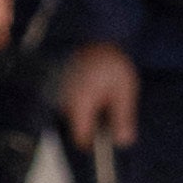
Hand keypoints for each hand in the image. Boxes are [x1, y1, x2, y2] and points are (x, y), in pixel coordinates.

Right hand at [48, 37, 138, 160]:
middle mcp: (63, 103)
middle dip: (94, 128)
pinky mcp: (58, 92)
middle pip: (76, 130)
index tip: (107, 143)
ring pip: (73, 119)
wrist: (95, 37)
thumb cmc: (110, 63)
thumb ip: (123, 116)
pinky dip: (83, 106)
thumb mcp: (124, 90)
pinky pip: (71, 108)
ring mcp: (58, 97)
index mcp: (80, 105)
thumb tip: (123, 142)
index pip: (81, 139)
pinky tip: (95, 94)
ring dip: (89, 116)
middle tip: (111, 114)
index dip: (94, 145)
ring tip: (104, 98)